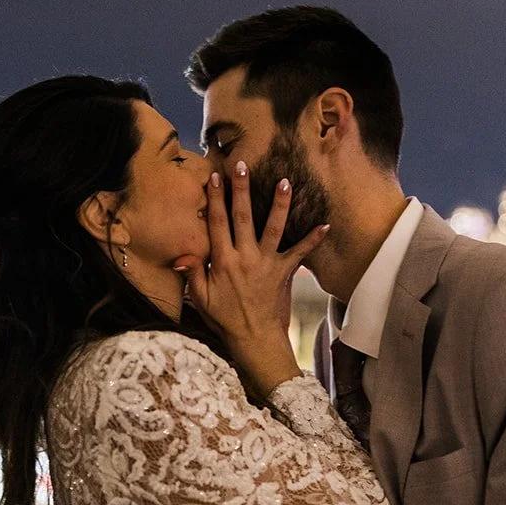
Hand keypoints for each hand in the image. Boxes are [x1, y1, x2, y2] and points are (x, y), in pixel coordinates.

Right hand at [175, 162, 327, 395]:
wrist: (254, 339)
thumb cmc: (225, 319)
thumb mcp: (201, 298)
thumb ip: (192, 273)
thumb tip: (180, 254)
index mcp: (223, 261)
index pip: (217, 223)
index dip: (215, 199)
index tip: (214, 176)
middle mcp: (245, 257)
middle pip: (243, 217)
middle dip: (242, 189)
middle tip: (242, 165)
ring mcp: (266, 263)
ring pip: (273, 228)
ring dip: (279, 204)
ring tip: (285, 181)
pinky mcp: (284, 272)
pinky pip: (300, 253)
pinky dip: (313, 239)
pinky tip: (325, 224)